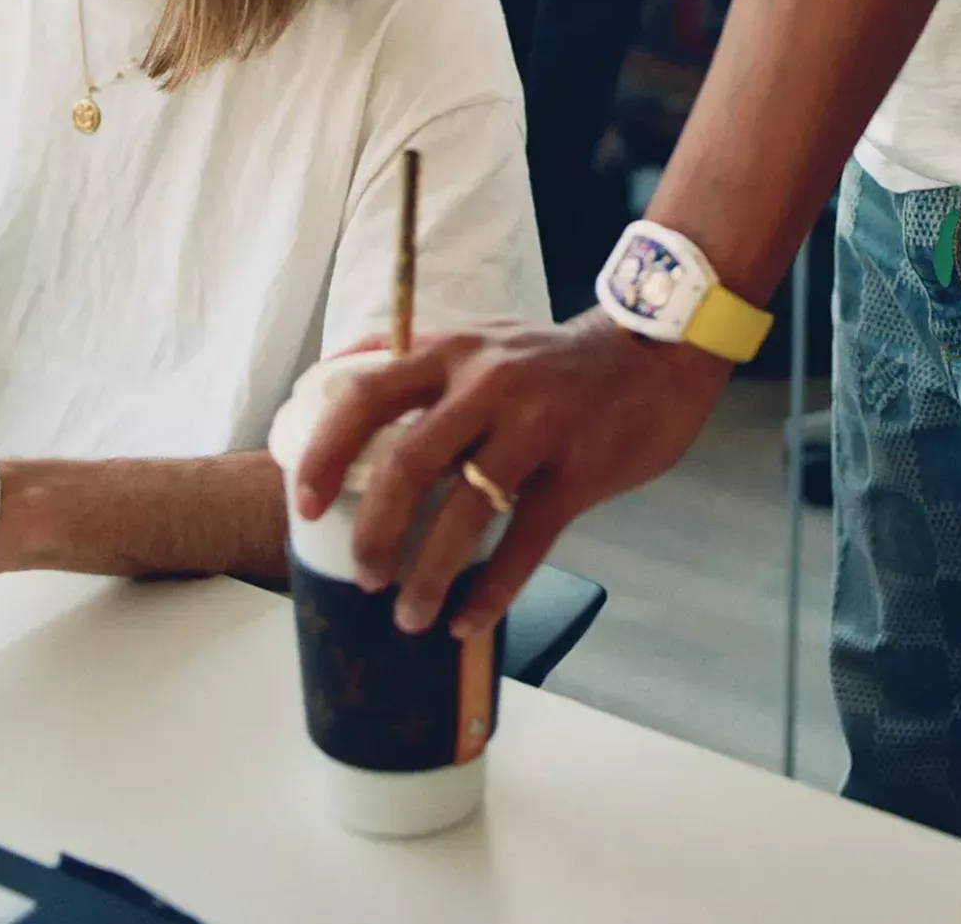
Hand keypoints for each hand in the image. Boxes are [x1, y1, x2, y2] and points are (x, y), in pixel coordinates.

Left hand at [295, 310, 729, 637]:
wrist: (654, 353)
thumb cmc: (554, 359)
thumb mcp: (483, 339)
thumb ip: (422, 363)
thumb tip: (339, 382)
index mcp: (453, 350)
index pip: (368, 392)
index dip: (328, 450)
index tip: (305, 502)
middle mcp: (487, 383)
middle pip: (408, 463)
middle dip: (375, 531)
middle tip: (363, 574)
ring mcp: (535, 427)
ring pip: (464, 513)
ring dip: (427, 575)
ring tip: (410, 616)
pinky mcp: (578, 471)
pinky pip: (524, 543)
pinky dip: (492, 592)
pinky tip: (469, 621)